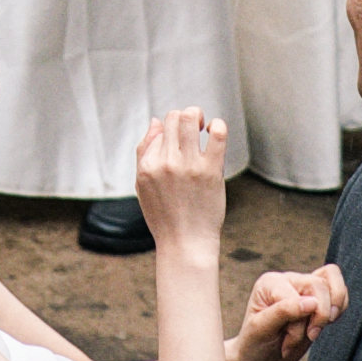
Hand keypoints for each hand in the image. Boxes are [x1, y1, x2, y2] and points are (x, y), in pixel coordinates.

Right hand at [135, 107, 229, 256]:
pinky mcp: (211, 171)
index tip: (180, 140)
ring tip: (203, 127)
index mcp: (148, 165)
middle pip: (175, 117)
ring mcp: (189, 166)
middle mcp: (166, 163)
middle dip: (185, 116)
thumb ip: (145, 151)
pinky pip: (217, 134)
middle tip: (194, 127)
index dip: (172, 128)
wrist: (186, 244)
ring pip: (191, 118)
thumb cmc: (165, 216)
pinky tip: (215, 133)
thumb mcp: (143, 185)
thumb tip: (156, 121)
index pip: (160, 126)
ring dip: (199, 116)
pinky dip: (218, 125)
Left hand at [227, 260, 346, 360]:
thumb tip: (313, 302)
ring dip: (329, 313)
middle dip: (318, 317)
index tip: (287, 343)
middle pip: (319, 285)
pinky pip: (340, 293)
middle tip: (307, 337)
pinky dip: (339, 309)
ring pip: (333, 283)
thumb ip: (284, 312)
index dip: (299, 322)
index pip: (298, 295)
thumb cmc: (255, 344)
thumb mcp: (262, 329)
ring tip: (315, 330)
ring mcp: (304, 287)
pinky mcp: (318, 298)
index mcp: (270, 283)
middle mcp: (288, 280)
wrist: (259, 360)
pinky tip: (322, 325)